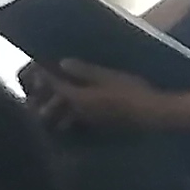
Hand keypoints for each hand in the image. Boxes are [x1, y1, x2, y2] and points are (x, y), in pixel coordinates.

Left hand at [28, 62, 186, 137]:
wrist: (151, 115)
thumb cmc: (132, 91)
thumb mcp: (108, 77)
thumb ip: (85, 71)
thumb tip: (62, 63)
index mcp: (80, 99)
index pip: (56, 87)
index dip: (46, 78)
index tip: (38, 68)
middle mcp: (79, 113)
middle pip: (54, 106)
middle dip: (44, 97)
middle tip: (37, 85)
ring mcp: (88, 122)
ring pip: (63, 115)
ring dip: (55, 107)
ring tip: (51, 96)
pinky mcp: (97, 126)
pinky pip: (74, 120)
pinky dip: (67, 113)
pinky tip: (72, 106)